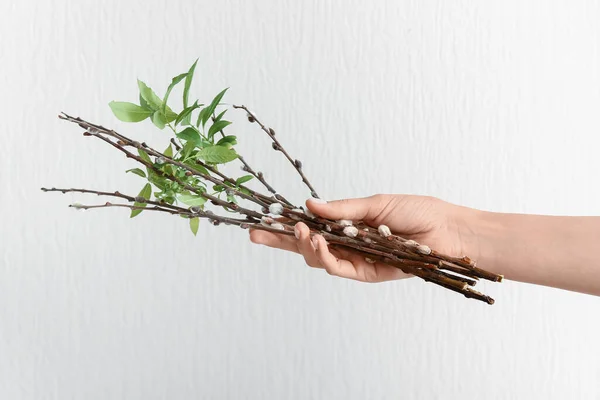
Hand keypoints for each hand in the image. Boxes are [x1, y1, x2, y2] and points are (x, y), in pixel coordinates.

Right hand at [249, 194, 477, 281]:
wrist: (448, 230)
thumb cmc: (418, 212)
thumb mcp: (374, 203)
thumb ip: (342, 209)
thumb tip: (310, 205)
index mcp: (348, 226)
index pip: (311, 227)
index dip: (285, 225)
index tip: (263, 220)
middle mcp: (348, 244)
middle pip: (306, 247)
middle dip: (279, 241)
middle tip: (255, 234)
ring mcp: (356, 260)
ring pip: (319, 259)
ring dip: (304, 246)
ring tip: (296, 231)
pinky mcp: (368, 273)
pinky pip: (340, 268)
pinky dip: (325, 256)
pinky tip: (316, 242)